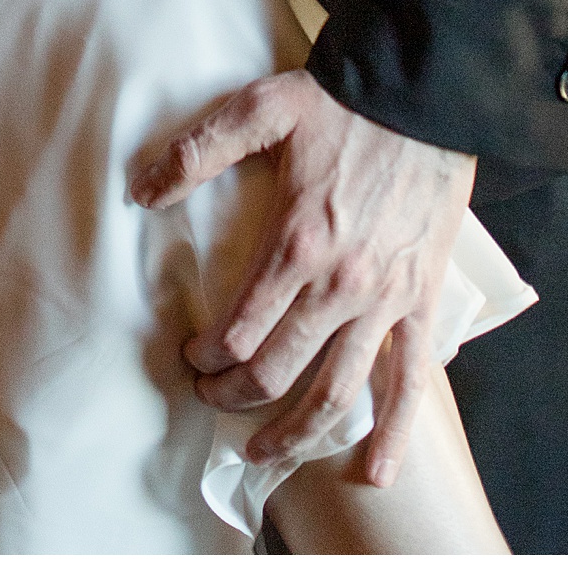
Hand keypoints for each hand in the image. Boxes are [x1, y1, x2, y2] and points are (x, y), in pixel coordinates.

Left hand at [130, 69, 474, 487]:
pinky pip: (412, 382)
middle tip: (208, 397)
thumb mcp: (259, 108)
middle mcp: (340, 284)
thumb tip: (143, 190)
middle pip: (277, 369)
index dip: (206, 355)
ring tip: (262, 451)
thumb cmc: (340, 102)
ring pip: (337, 393)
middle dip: (234, 395)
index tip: (190, 355)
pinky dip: (395, 434)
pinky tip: (375, 471)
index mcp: (295, 242)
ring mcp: (385, 300)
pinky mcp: (423, 302)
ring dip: (296, 433)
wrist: (424, 97)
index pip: (237, 329)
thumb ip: (198, 150)